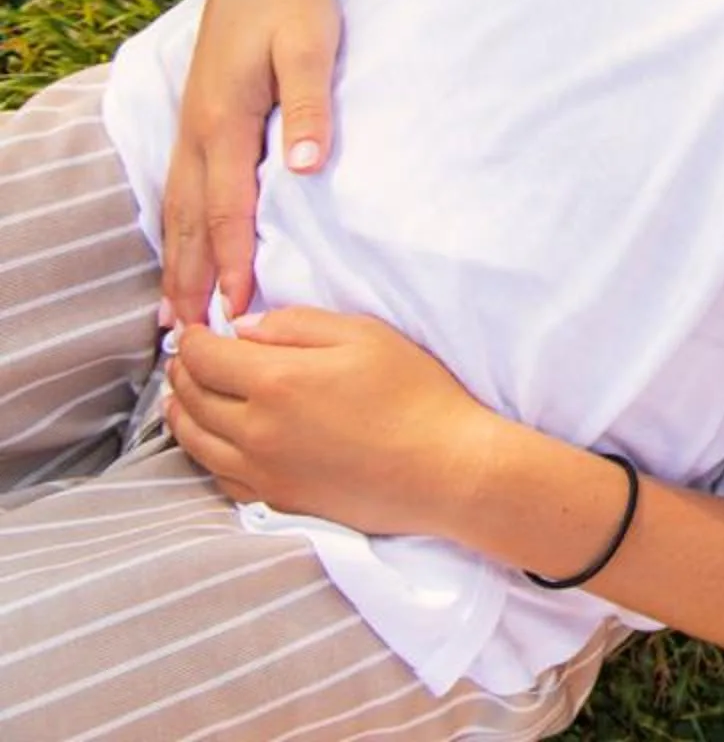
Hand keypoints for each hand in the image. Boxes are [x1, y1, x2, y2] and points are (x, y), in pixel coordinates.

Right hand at [161, 0, 344, 326]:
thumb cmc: (292, 6)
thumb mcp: (310, 49)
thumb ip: (306, 109)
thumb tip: (304, 168)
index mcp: (225, 122)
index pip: (228, 210)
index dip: (230, 262)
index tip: (234, 308)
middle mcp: (198, 132)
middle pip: (191, 222)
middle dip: (189, 280)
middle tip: (190, 339)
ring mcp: (191, 127)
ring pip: (179, 210)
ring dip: (177, 262)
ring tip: (173, 313)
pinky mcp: (197, 119)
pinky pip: (181, 189)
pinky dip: (179, 229)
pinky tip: (180, 249)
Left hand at [164, 308, 498, 538]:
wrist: (443, 468)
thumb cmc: (414, 393)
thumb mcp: (366, 335)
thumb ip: (298, 324)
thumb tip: (245, 329)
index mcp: (275, 381)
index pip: (205, 357)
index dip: (193, 339)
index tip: (196, 330)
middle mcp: (255, 429)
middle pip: (192, 398)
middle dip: (182, 373)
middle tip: (185, 359)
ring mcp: (262, 471)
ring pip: (195, 442)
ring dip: (182, 414)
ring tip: (182, 398)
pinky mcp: (276, 499)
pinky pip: (219, 476)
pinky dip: (205, 453)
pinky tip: (214, 441)